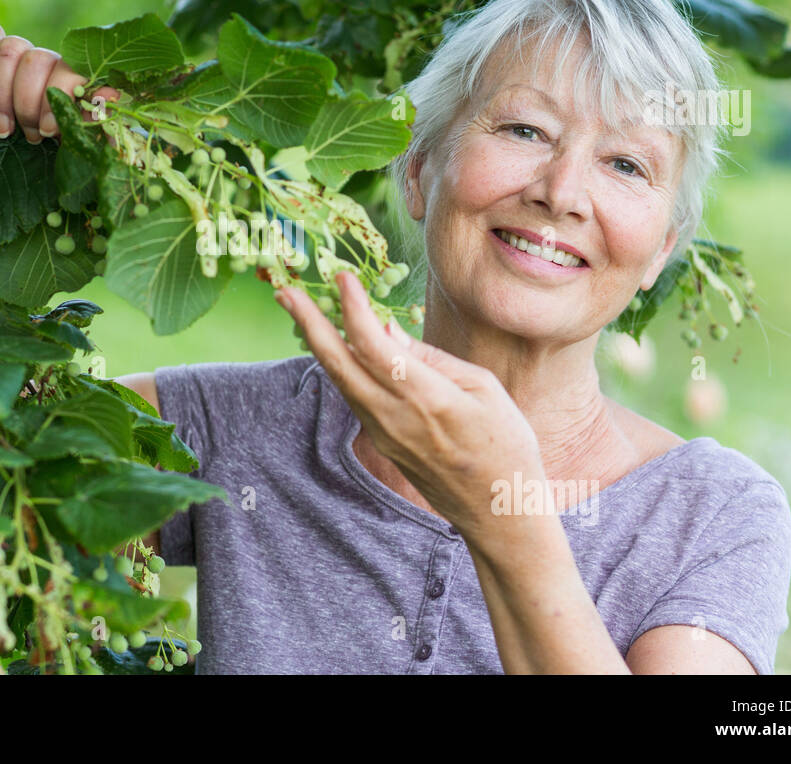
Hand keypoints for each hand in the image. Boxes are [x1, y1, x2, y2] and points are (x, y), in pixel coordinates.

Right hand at [0, 22, 118, 143]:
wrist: (48, 140)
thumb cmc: (67, 138)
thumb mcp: (85, 134)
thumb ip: (96, 116)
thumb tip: (109, 94)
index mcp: (76, 76)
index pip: (65, 73)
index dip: (52, 102)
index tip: (48, 132)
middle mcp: (50, 60)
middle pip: (34, 61)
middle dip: (27, 104)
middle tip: (31, 136)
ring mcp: (23, 54)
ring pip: (8, 50)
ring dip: (1, 95)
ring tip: (4, 130)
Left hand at [274, 271, 543, 537]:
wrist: (499, 514)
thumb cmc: (506, 446)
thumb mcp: (484, 389)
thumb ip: (431, 359)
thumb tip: (387, 331)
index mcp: (428, 398)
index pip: (374, 345)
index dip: (353, 308)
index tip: (343, 277)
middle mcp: (395, 417)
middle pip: (339, 363)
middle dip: (308, 323)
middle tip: (284, 290)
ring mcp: (383, 434)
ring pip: (339, 381)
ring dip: (317, 343)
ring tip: (299, 309)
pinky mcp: (382, 443)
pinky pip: (353, 396)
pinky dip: (338, 365)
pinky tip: (333, 345)